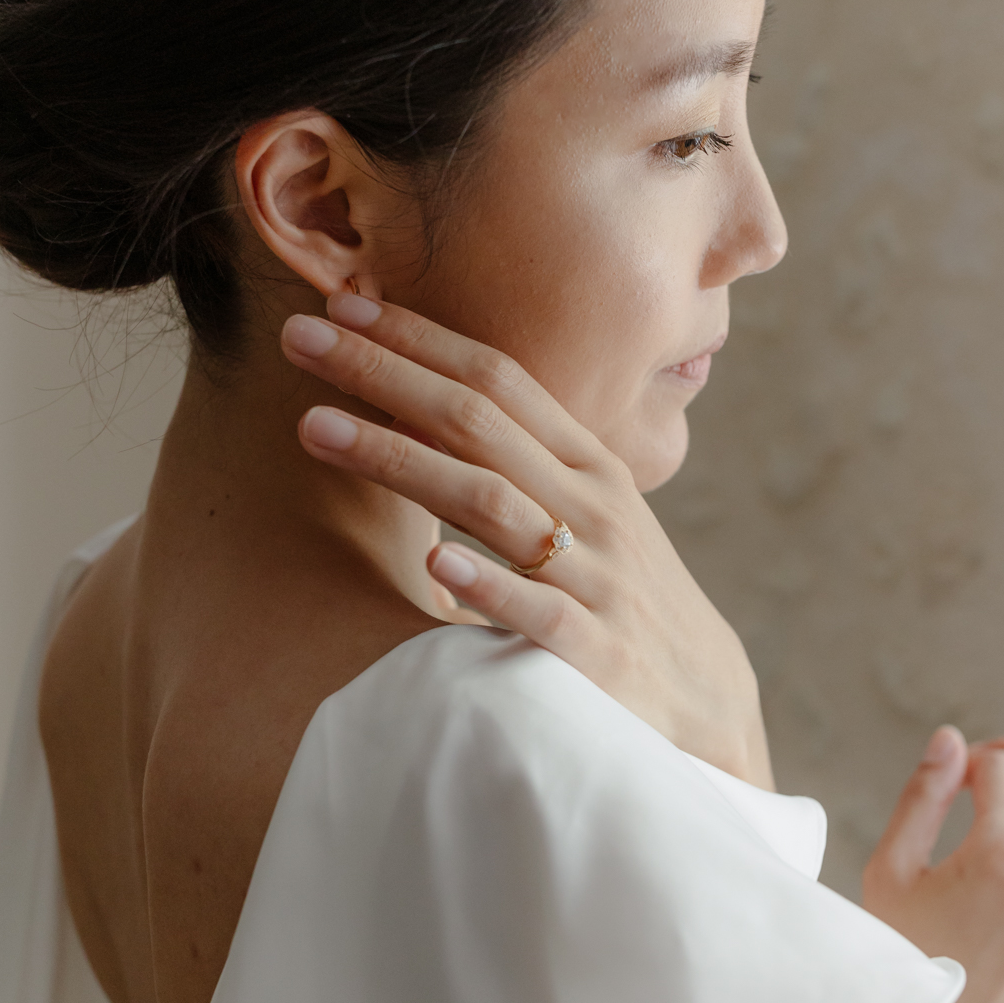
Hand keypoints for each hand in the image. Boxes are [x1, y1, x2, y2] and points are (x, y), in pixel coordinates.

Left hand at [281, 293, 771, 783]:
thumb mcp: (585, 513)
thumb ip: (520, 463)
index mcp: (587, 464)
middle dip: (384, 373)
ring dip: (401, 460)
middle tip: (300, 336)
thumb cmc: (621, 593)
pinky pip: (541, 613)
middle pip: (478, 421)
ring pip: (493, 503)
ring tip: (316, 428)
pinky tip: (432, 564)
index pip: (498, 379)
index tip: (341, 303)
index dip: (419, 338)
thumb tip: (422, 406)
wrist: (703, 699)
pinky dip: (489, 586)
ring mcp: (597, 577)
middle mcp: (592, 506)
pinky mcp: (597, 653)